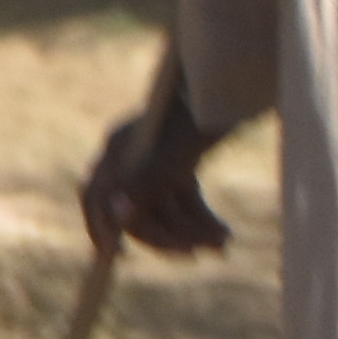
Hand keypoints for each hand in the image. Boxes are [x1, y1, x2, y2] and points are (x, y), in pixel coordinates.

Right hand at [83, 71, 232, 259]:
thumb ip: (145, 182)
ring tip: (223, 243)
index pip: (97, 196)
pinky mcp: (182, 161)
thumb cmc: (205, 111)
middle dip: (167, 235)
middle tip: (197, 253)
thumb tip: (114, 215)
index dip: (101, 227)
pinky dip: (200, 219)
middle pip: (137, 209)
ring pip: (165, 209)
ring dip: (191, 231)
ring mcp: (158, 159)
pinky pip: (183, 201)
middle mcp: (134, 155)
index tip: (114, 258)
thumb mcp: (178, 150)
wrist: (240, 80)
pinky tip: (222, 234)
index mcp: (121, 148)